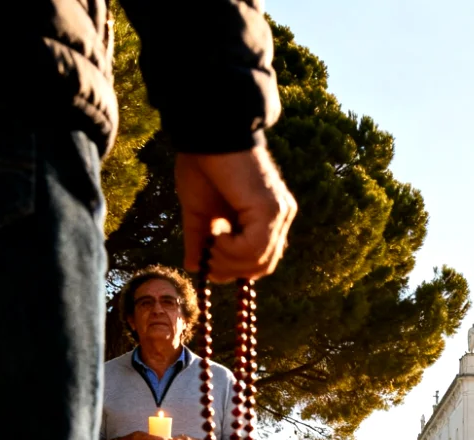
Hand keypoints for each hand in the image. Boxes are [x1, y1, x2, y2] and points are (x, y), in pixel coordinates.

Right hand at [176, 148, 297, 281]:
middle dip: (231, 271)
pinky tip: (218, 236)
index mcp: (266, 217)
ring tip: (210, 244)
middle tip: (208, 263)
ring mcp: (279, 213)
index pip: (261, 259)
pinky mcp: (271, 209)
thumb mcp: (200, 212)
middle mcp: (280, 216)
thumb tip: (193, 268)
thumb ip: (200, 241)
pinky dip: (232, 251)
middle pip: (263, 266)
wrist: (207, 135)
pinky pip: (254, 249)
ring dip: (228, 262)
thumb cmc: (203, 165)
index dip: (235, 270)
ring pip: (260, 262)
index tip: (210, 269)